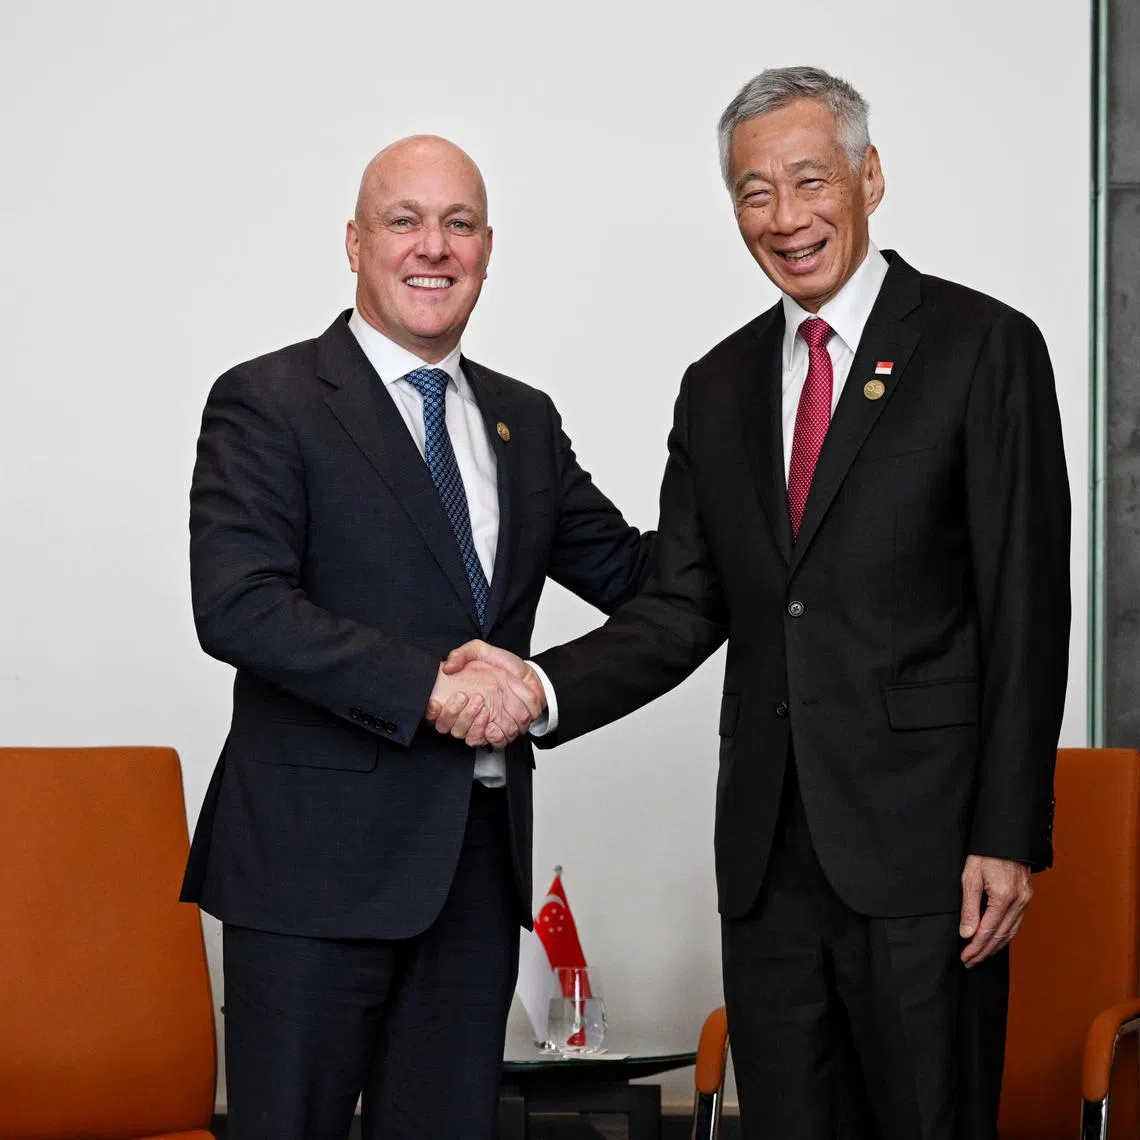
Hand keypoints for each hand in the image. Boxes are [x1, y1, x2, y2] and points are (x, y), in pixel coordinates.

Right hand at [424, 646, 545, 747]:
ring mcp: (484, 725)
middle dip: (461, 715)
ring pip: (471, 738)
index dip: (431, 712)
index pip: (435, 714)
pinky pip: (493, 742)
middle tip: (470, 699)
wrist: (528, 675)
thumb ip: (461, 654)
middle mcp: (468, 716)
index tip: (435, 703)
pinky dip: (492, 736)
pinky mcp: (502, 731)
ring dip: (475, 725)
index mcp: (458, 699)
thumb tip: (447, 667)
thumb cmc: (502, 665)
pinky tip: (493, 724)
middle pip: (453, 729)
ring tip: (483, 710)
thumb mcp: (479, 651)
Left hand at [959, 855, 1032, 966]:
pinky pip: (1016, 923)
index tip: (966, 957)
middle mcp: (1018, 902)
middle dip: (984, 951)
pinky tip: (996, 941)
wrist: (1006, 838)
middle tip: (970, 962)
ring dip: (995, 947)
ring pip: (1011, 932)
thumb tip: (967, 933)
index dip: (976, 946)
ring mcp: (1026, 901)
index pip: (988, 930)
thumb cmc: (985, 854)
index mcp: (1003, 897)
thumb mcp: (970, 877)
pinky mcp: (1027, 898)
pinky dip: (1005, 935)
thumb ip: (969, 907)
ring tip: (980, 956)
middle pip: (1000, 935)